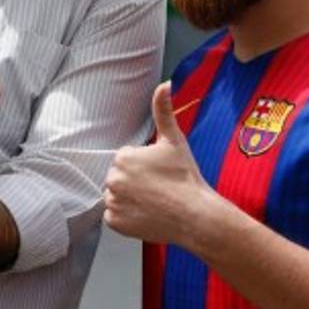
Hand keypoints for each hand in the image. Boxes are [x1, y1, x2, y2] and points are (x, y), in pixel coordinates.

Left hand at [104, 82, 214, 245]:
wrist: (196, 215)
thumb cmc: (185, 177)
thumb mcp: (174, 140)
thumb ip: (163, 110)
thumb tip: (164, 84)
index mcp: (122, 158)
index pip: (126, 160)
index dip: (144, 166)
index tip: (159, 173)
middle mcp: (112, 180)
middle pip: (119, 177)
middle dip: (135, 182)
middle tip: (158, 188)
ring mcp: (113, 203)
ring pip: (116, 196)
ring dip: (129, 198)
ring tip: (153, 201)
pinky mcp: (115, 223)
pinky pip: (114, 216)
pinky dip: (126, 217)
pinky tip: (146, 214)